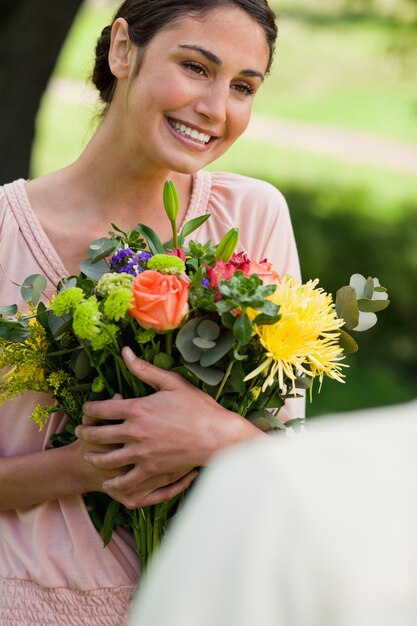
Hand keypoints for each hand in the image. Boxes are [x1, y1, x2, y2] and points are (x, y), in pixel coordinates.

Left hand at [76, 347, 260, 499]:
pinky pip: (125, 480)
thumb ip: (144, 369)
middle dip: (84, 433)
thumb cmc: (198, 407)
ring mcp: (141, 453)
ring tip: (88, 455)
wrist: (217, 435)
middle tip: (79, 433)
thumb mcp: (172, 382)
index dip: (89, 409)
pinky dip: (113, 482)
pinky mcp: (151, 470)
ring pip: (106, 459)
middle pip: (98, 435)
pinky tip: (108, 481)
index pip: (100, 410)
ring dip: (93, 457)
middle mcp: (134, 432)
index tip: (87, 409)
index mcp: (137, 408)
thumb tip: (125, 352)